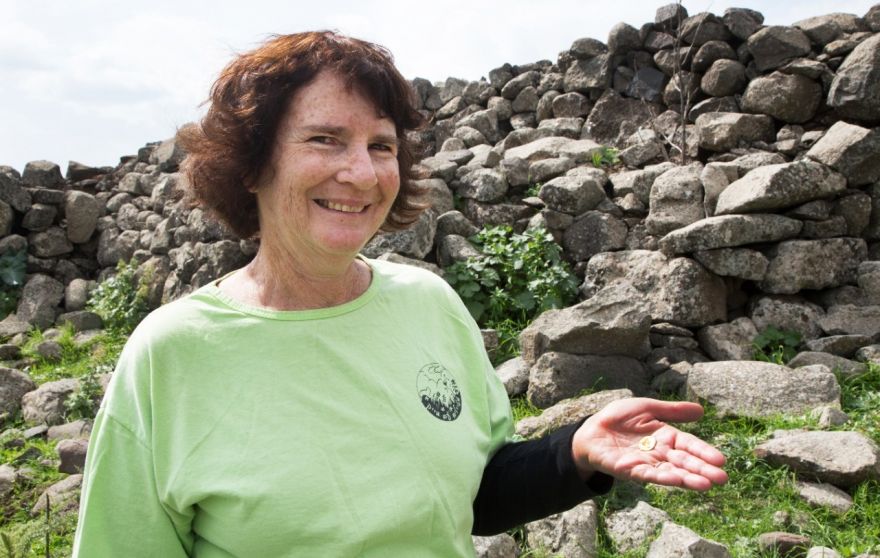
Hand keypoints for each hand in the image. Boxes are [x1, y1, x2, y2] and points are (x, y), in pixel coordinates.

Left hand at [571, 398, 727, 490]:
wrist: (591, 429)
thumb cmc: (619, 418)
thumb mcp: (647, 408)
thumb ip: (672, 411)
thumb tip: (702, 411)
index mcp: (665, 437)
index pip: (688, 445)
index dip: (703, 452)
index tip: (721, 460)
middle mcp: (659, 453)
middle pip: (684, 462)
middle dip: (702, 470)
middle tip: (722, 478)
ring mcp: (645, 463)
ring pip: (670, 472)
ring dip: (687, 479)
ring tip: (706, 485)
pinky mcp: (629, 469)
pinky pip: (647, 474)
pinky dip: (661, 477)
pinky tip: (675, 479)